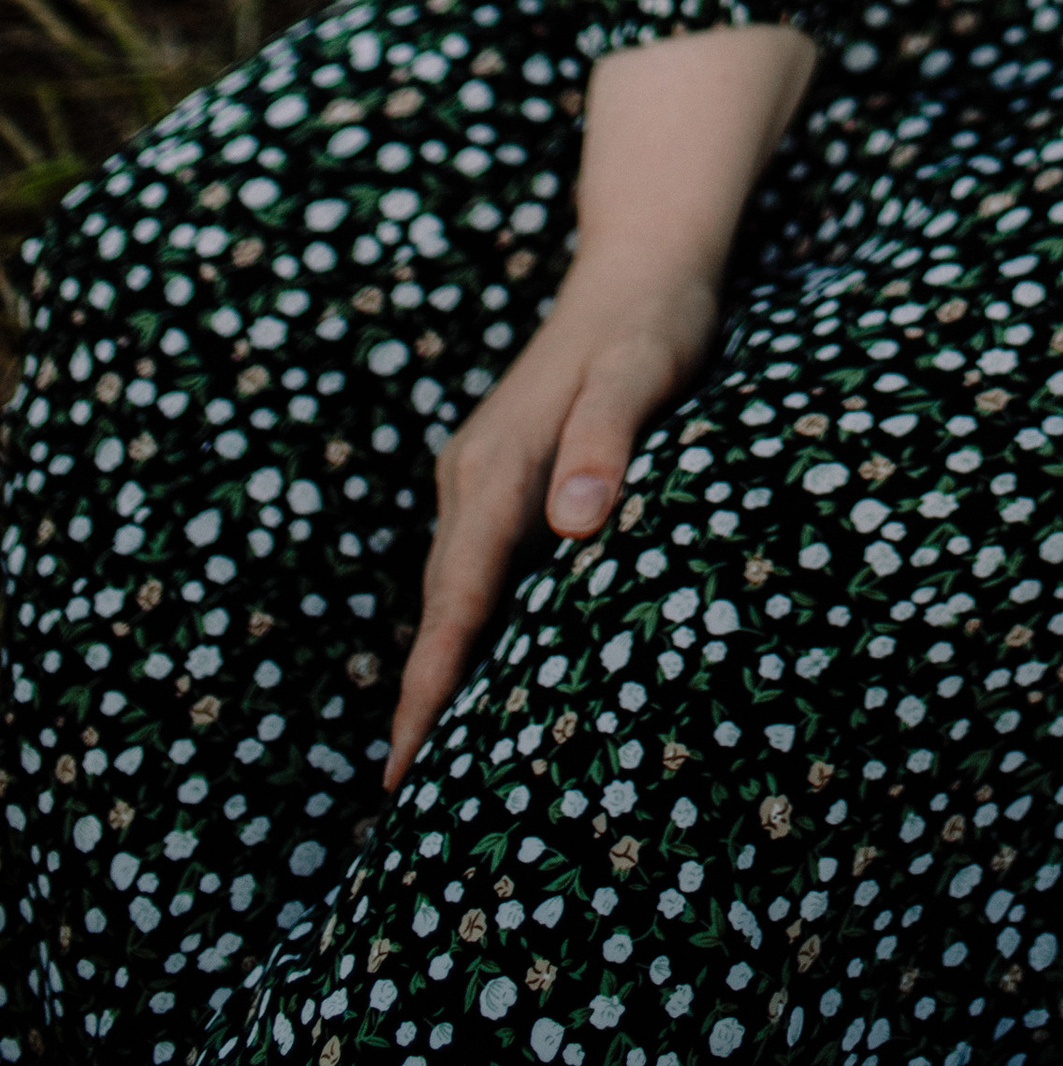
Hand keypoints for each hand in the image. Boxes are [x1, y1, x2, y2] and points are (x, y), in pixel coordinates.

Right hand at [384, 253, 717, 790]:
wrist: (641, 267)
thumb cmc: (653, 324)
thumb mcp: (643, 371)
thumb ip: (610, 439)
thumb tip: (575, 522)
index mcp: (499, 465)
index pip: (458, 595)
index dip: (432, 680)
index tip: (405, 764)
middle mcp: (474, 474)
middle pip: (442, 601)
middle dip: (423, 694)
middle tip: (407, 798)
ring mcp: (481, 473)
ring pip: (453, 584)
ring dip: (441, 661)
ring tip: (432, 756)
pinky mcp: (503, 472)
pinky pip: (477, 561)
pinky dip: (468, 617)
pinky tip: (481, 661)